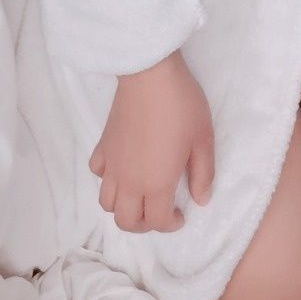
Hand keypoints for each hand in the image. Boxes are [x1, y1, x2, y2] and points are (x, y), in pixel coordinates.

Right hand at [88, 49, 214, 232]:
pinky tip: (121, 168)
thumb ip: (202, 173)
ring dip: (122, 207)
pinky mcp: (102, 145)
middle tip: (159, 212)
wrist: (150, 75)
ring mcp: (111, 164)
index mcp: (156, 183)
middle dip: (143, 224)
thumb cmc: (181, 106)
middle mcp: (129, 181)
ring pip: (106, 203)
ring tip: (140, 195)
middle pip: (125, 221)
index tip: (181, 215)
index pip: (156, 221)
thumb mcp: (203, 139)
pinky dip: (107, 179)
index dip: (170, 224)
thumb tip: (201, 199)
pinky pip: (97, 173)